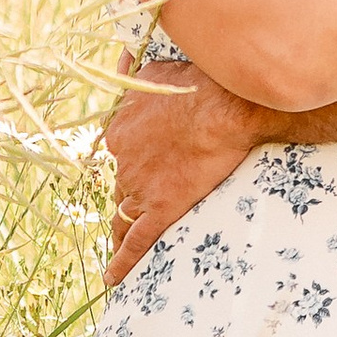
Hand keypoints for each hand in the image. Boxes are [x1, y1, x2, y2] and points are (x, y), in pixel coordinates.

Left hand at [101, 49, 263, 284]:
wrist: (224, 108)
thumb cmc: (196, 84)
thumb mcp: (156, 69)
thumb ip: (134, 69)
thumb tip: (120, 57)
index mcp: (120, 129)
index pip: (119, 151)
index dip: (129, 160)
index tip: (138, 164)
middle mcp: (122, 160)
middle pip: (120, 184)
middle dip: (126, 195)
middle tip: (135, 205)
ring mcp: (139, 187)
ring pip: (123, 215)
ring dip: (119, 230)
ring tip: (117, 246)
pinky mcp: (160, 209)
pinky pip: (135, 242)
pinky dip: (121, 263)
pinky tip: (112, 279)